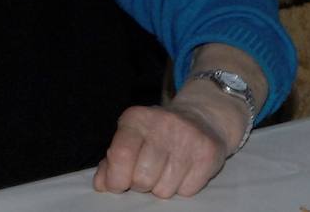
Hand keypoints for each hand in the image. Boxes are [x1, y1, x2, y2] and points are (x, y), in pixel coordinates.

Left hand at [93, 92, 237, 197]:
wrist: (201, 118)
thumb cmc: (156, 132)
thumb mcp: (130, 136)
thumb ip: (112, 159)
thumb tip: (101, 184)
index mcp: (136, 119)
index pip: (121, 155)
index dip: (115, 178)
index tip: (116, 184)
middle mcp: (163, 125)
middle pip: (141, 178)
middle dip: (139, 184)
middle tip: (144, 173)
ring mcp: (188, 139)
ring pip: (164, 190)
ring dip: (160, 187)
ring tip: (163, 170)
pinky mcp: (209, 155)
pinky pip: (186, 191)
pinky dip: (180, 188)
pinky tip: (181, 171)